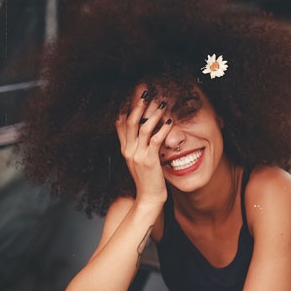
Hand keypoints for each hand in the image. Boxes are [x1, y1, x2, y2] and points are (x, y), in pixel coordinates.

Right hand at [115, 85, 172, 206]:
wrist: (148, 198)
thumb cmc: (147, 180)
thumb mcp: (139, 161)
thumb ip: (138, 146)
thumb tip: (143, 132)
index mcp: (125, 150)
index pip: (120, 124)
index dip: (125, 108)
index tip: (131, 95)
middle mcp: (128, 150)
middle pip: (130, 122)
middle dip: (138, 105)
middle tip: (146, 92)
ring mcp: (138, 155)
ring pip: (143, 128)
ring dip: (153, 114)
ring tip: (162, 103)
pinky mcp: (149, 160)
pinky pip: (156, 140)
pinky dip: (163, 129)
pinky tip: (170, 122)